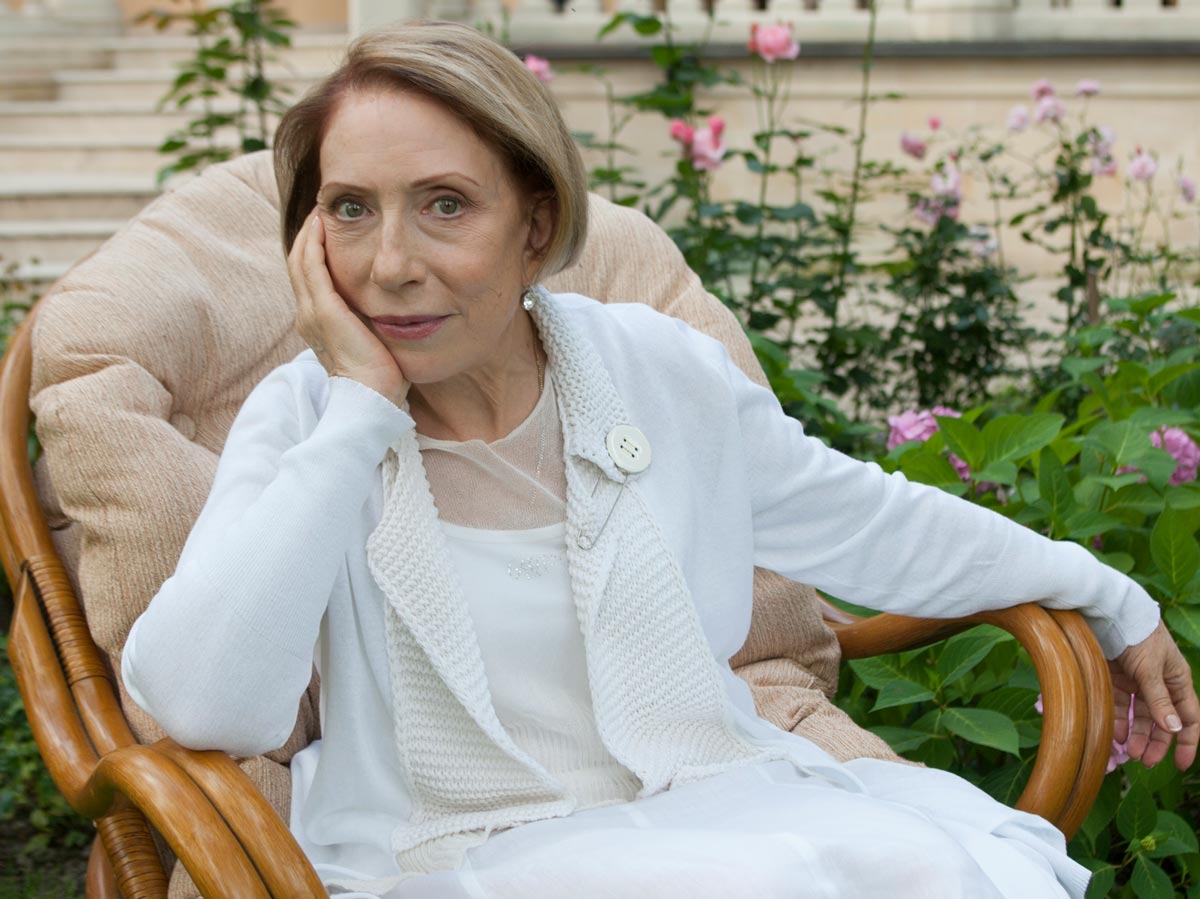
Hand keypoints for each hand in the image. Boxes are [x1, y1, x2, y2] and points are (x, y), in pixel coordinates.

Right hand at [288, 212, 408, 406]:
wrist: (371, 398)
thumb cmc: (380, 376)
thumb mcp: (373, 339)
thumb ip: (372, 319)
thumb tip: (393, 304)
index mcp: (318, 322)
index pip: (309, 276)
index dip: (315, 249)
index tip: (328, 227)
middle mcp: (307, 315)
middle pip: (299, 263)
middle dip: (310, 235)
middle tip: (322, 209)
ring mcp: (312, 313)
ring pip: (301, 261)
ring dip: (310, 233)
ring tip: (321, 209)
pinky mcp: (324, 312)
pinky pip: (312, 268)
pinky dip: (314, 244)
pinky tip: (321, 225)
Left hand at [1110, 620, 1198, 769]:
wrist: (1108, 612)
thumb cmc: (1138, 636)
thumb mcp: (1152, 669)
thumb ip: (1160, 700)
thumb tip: (1175, 730)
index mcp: (1177, 680)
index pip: (1189, 717)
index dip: (1187, 741)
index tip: (1180, 764)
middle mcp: (1159, 684)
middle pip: (1162, 721)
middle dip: (1156, 742)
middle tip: (1145, 762)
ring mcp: (1136, 682)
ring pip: (1139, 716)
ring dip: (1136, 735)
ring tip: (1130, 752)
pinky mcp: (1114, 678)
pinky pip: (1119, 706)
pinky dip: (1118, 721)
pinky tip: (1115, 735)